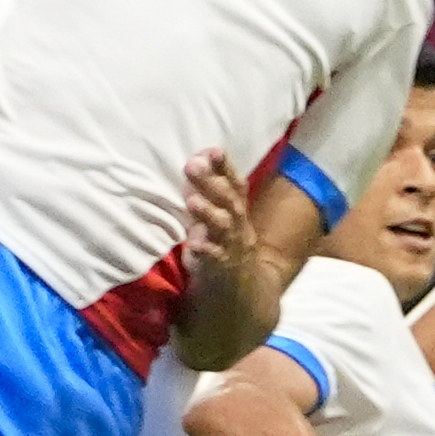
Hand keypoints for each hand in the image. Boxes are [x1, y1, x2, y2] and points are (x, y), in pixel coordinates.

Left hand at [181, 143, 256, 276]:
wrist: (242, 285)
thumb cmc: (223, 241)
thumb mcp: (220, 214)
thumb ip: (209, 189)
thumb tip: (197, 158)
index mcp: (237, 209)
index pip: (235, 184)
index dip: (226, 166)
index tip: (214, 149)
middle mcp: (237, 223)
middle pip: (227, 200)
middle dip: (211, 182)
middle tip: (192, 165)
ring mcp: (231, 245)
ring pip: (223, 226)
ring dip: (208, 213)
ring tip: (193, 201)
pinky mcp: (221, 266)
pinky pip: (215, 257)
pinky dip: (205, 250)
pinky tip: (194, 244)